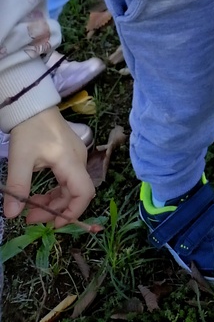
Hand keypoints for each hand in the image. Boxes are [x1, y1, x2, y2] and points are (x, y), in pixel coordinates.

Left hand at [5, 108, 94, 226]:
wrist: (34, 106)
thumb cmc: (30, 130)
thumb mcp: (20, 159)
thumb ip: (18, 187)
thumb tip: (12, 215)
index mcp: (71, 161)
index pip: (84, 192)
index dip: (73, 212)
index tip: (53, 224)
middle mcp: (79, 160)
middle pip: (76, 193)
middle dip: (56, 210)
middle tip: (30, 218)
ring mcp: (76, 157)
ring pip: (71, 188)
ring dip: (54, 202)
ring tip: (31, 209)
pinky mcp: (70, 155)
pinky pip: (67, 180)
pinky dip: (55, 191)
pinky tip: (39, 195)